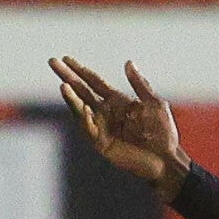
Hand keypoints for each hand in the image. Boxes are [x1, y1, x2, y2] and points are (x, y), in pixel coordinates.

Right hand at [51, 58, 188, 201]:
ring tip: (63, 85)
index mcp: (117, 101)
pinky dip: (84, 117)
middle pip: (82, 91)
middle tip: (52, 62)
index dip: (80, 70)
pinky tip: (82, 106)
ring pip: (81, 108)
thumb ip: (140, 84)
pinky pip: (89, 128)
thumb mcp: (154, 104)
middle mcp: (106, 112)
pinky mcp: (101, 143)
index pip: (94, 82)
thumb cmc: (163, 133)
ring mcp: (102, 127)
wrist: (166, 160)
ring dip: (71, 97)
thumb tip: (128, 63)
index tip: (66, 59)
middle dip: (67, 77)